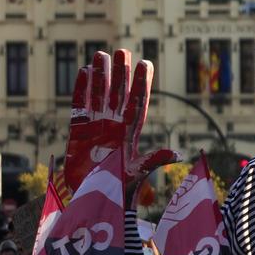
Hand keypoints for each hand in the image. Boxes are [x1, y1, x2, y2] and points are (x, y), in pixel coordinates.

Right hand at [64, 49, 178, 201]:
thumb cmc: (116, 192)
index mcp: (130, 134)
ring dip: (100, 76)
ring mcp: (95, 127)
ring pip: (99, 95)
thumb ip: (152, 161)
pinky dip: (80, 89)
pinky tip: (83, 72)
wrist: (91, 203)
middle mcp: (114, 126)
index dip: (141, 84)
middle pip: (118, 94)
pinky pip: (79, 106)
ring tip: (100, 54)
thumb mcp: (136, 175)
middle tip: (122, 51)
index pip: (137, 103)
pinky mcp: (77, 132)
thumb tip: (176, 153)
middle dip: (121, 73)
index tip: (145, 64)